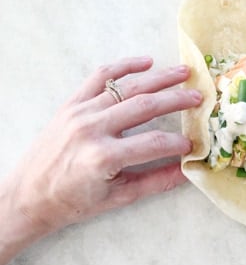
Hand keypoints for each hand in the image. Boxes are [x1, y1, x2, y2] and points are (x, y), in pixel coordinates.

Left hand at [0, 56, 201, 264]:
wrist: (26, 196)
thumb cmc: (71, 202)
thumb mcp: (117, 198)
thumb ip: (155, 182)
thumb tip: (188, 171)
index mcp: (103, 157)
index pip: (154, 143)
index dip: (178, 143)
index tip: (192, 144)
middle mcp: (92, 129)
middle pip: (145, 106)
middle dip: (176, 100)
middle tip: (199, 97)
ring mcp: (80, 112)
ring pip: (127, 87)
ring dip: (159, 78)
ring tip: (183, 73)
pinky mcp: (71, 104)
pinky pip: (100, 77)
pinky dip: (124, 66)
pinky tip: (146, 62)